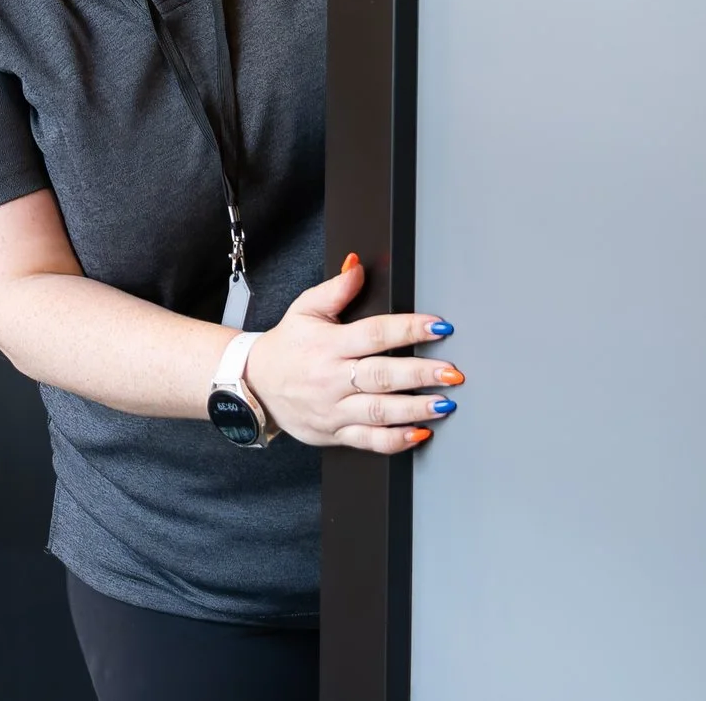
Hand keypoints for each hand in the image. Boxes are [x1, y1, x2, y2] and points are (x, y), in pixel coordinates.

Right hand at [241, 255, 461, 451]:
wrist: (254, 384)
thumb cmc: (286, 346)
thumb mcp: (305, 310)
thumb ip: (336, 289)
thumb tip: (358, 265)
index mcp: (328, 344)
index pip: (374, 334)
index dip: (408, 328)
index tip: (439, 326)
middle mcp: (332, 377)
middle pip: (381, 376)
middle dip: (420, 374)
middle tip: (452, 373)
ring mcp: (333, 409)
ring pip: (379, 412)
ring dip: (415, 409)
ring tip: (444, 404)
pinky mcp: (334, 433)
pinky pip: (368, 441)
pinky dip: (395, 440)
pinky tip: (419, 433)